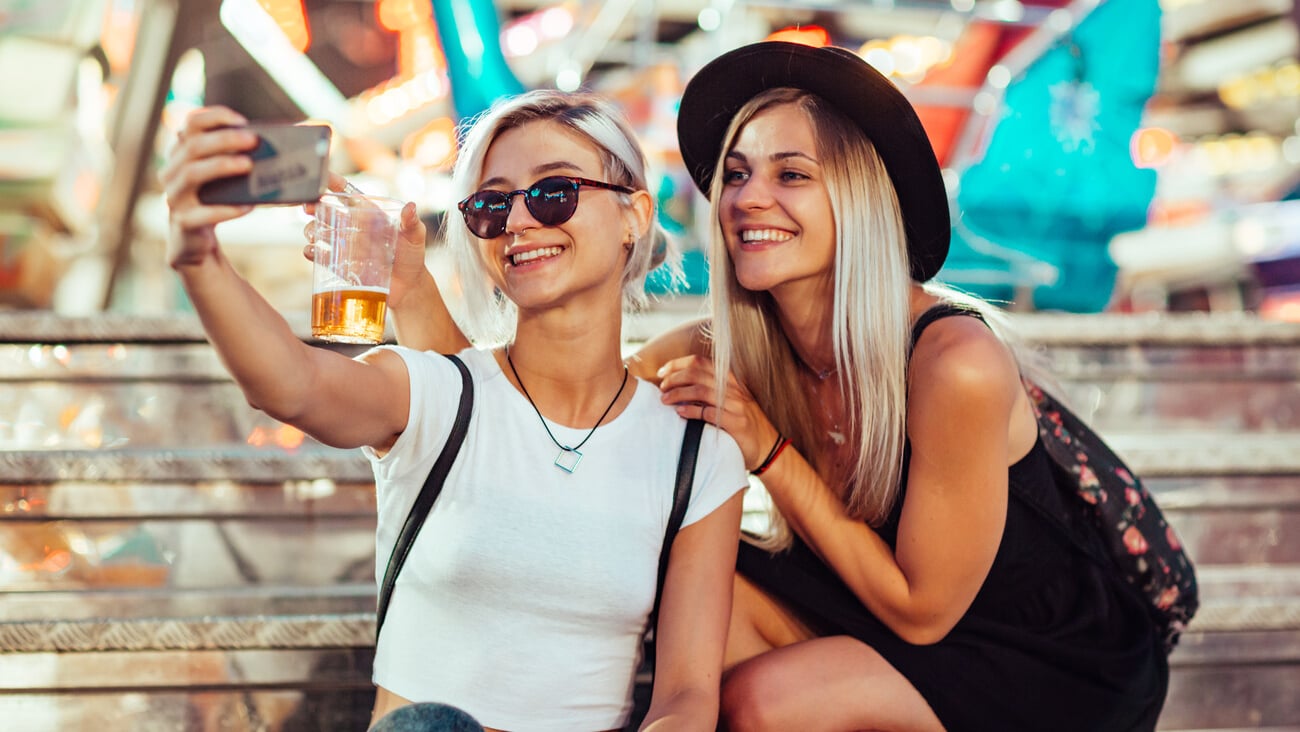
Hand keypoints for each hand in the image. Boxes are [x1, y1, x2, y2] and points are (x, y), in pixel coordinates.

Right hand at [160, 106, 258, 267]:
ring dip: (222, 166)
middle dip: (224, 139)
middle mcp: (171, 171)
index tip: (242, 121)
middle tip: (253, 140)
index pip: (190, 123)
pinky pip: (202, 213)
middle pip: (193, 146)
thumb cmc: (215, 202)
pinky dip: (226, 209)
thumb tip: (275, 143)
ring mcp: (174, 197)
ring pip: (191, 173)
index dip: (214, 117)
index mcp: (180, 153)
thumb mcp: (222, 177)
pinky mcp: (183, 222)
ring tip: (249, 165)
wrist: (196, 242)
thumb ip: (238, 157)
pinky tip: (247, 206)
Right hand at [302, 173, 427, 308]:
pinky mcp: (340, 263)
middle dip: (313, 206)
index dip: (334, 183)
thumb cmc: (412, 257)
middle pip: (327, 211)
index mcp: (370, 214)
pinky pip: (320, 255)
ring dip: (311, 229)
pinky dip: (312, 251)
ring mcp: (345, 244)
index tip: (323, 177)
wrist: (407, 287)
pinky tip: (313, 251)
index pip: (350, 195)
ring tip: (312, 233)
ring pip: (319, 231)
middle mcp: (354, 227)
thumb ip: (412, 222)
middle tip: (308, 207)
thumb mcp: (415, 236)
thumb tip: (411, 206)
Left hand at [658, 355, 778, 469]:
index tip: (662, 371)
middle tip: (661, 387)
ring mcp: (736, 405)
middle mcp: (734, 388)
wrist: (769, 447)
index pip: (700, 362)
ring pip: (701, 390)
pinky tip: (680, 412)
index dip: (678, 364)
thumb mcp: (730, 402)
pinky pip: (708, 413)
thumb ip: (710, 392)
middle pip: (697, 373)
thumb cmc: (744, 425)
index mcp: (730, 380)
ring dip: (679, 393)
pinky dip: (691, 411)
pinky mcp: (736, 422)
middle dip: (674, 378)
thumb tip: (678, 386)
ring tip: (665, 399)